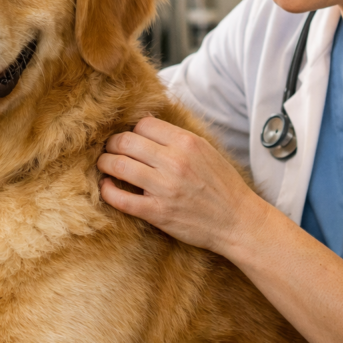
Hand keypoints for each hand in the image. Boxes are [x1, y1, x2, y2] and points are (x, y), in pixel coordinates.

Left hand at [97, 116, 267, 253]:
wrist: (238, 221)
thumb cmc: (222, 185)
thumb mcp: (205, 150)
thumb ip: (176, 137)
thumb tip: (146, 121)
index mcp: (186, 142)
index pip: (143, 124)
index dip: (132, 130)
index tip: (129, 138)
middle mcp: (174, 161)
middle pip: (125, 141)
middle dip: (112, 144)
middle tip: (110, 150)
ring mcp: (164, 188)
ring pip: (118, 166)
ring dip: (105, 163)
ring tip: (104, 165)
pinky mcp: (158, 212)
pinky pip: (121, 199)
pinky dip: (108, 192)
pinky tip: (106, 188)